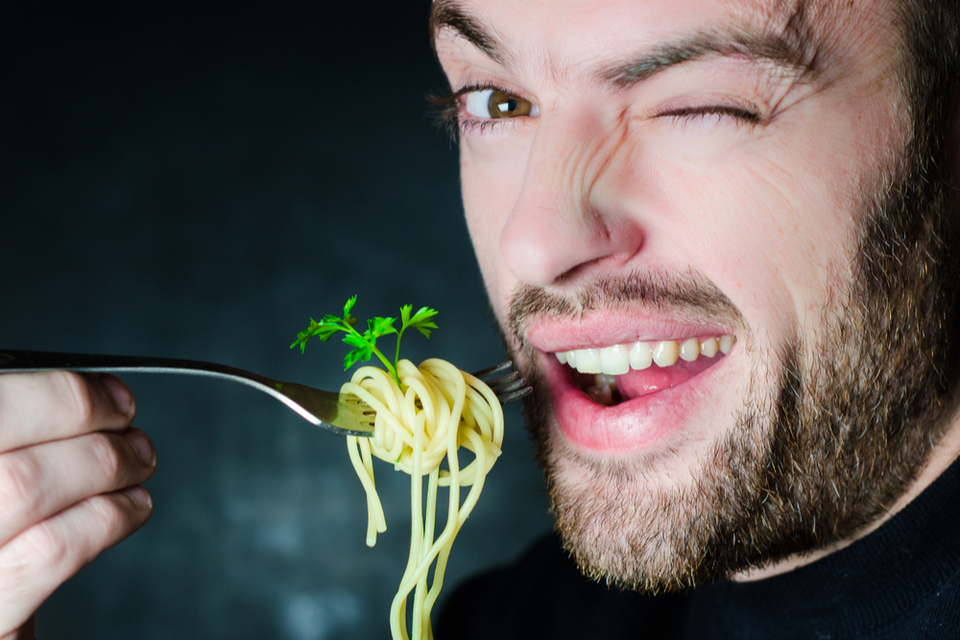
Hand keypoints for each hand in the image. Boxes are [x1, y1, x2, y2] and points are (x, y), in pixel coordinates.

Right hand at [0, 372, 155, 639]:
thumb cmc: (1, 534)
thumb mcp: (3, 469)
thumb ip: (21, 434)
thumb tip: (85, 397)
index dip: (60, 395)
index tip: (108, 396)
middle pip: (7, 443)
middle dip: (87, 424)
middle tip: (128, 430)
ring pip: (27, 487)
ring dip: (105, 467)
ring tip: (137, 463)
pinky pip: (51, 550)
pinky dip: (107, 518)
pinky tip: (130, 508)